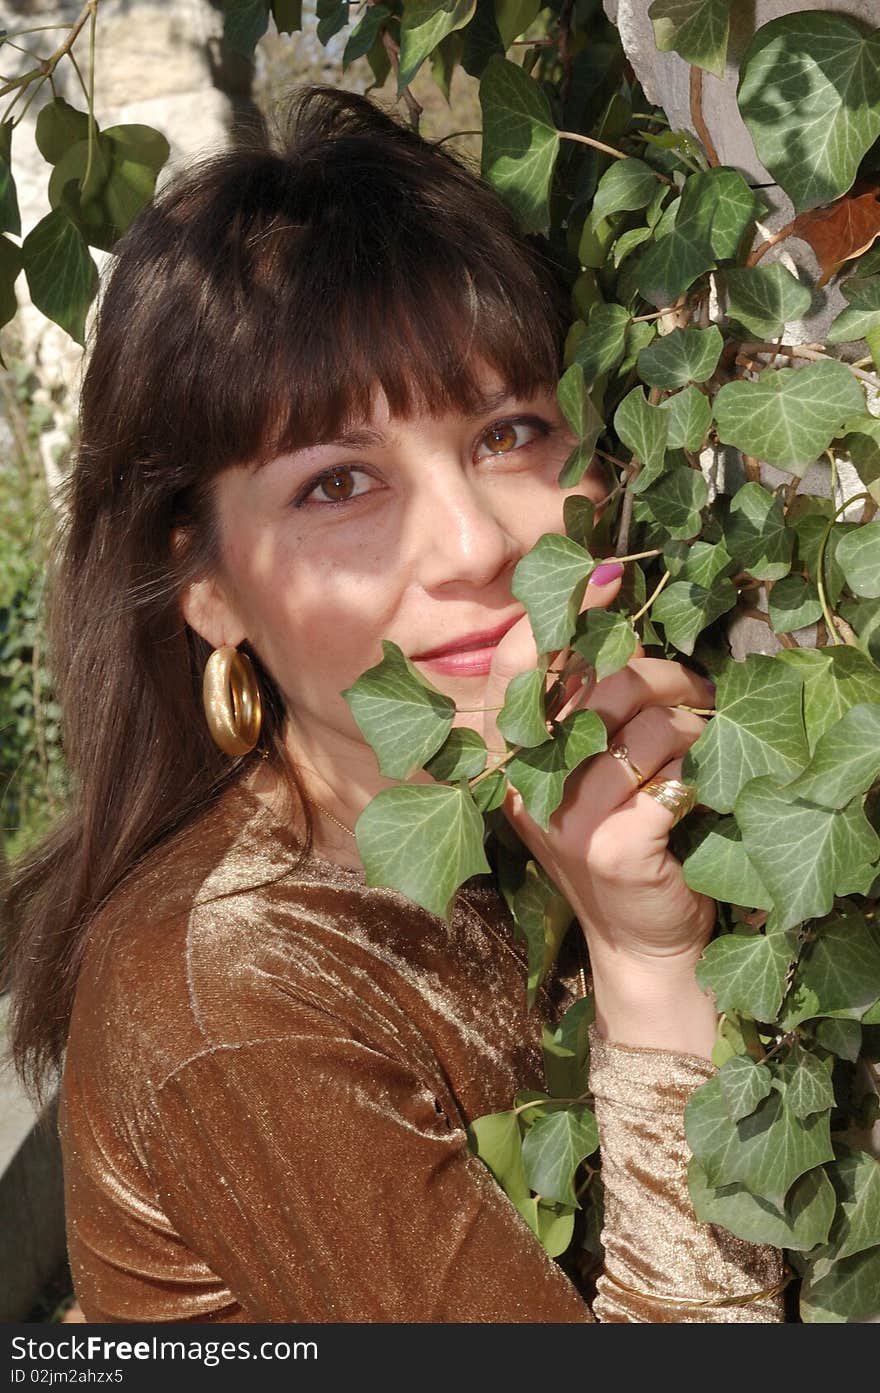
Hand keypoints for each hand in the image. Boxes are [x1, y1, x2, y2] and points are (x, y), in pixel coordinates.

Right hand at [482, 568, 718, 1054]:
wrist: (640, 941)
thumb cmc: (616, 840)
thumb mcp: (582, 773)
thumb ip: (583, 710)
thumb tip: (617, 627)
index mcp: (510, 760)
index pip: (517, 670)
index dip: (558, 618)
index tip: (607, 582)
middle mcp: (527, 786)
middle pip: (602, 685)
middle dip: (664, 674)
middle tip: (697, 689)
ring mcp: (567, 820)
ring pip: (647, 726)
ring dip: (694, 722)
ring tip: (707, 737)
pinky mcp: (614, 847)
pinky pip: (673, 776)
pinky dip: (702, 771)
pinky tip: (704, 785)